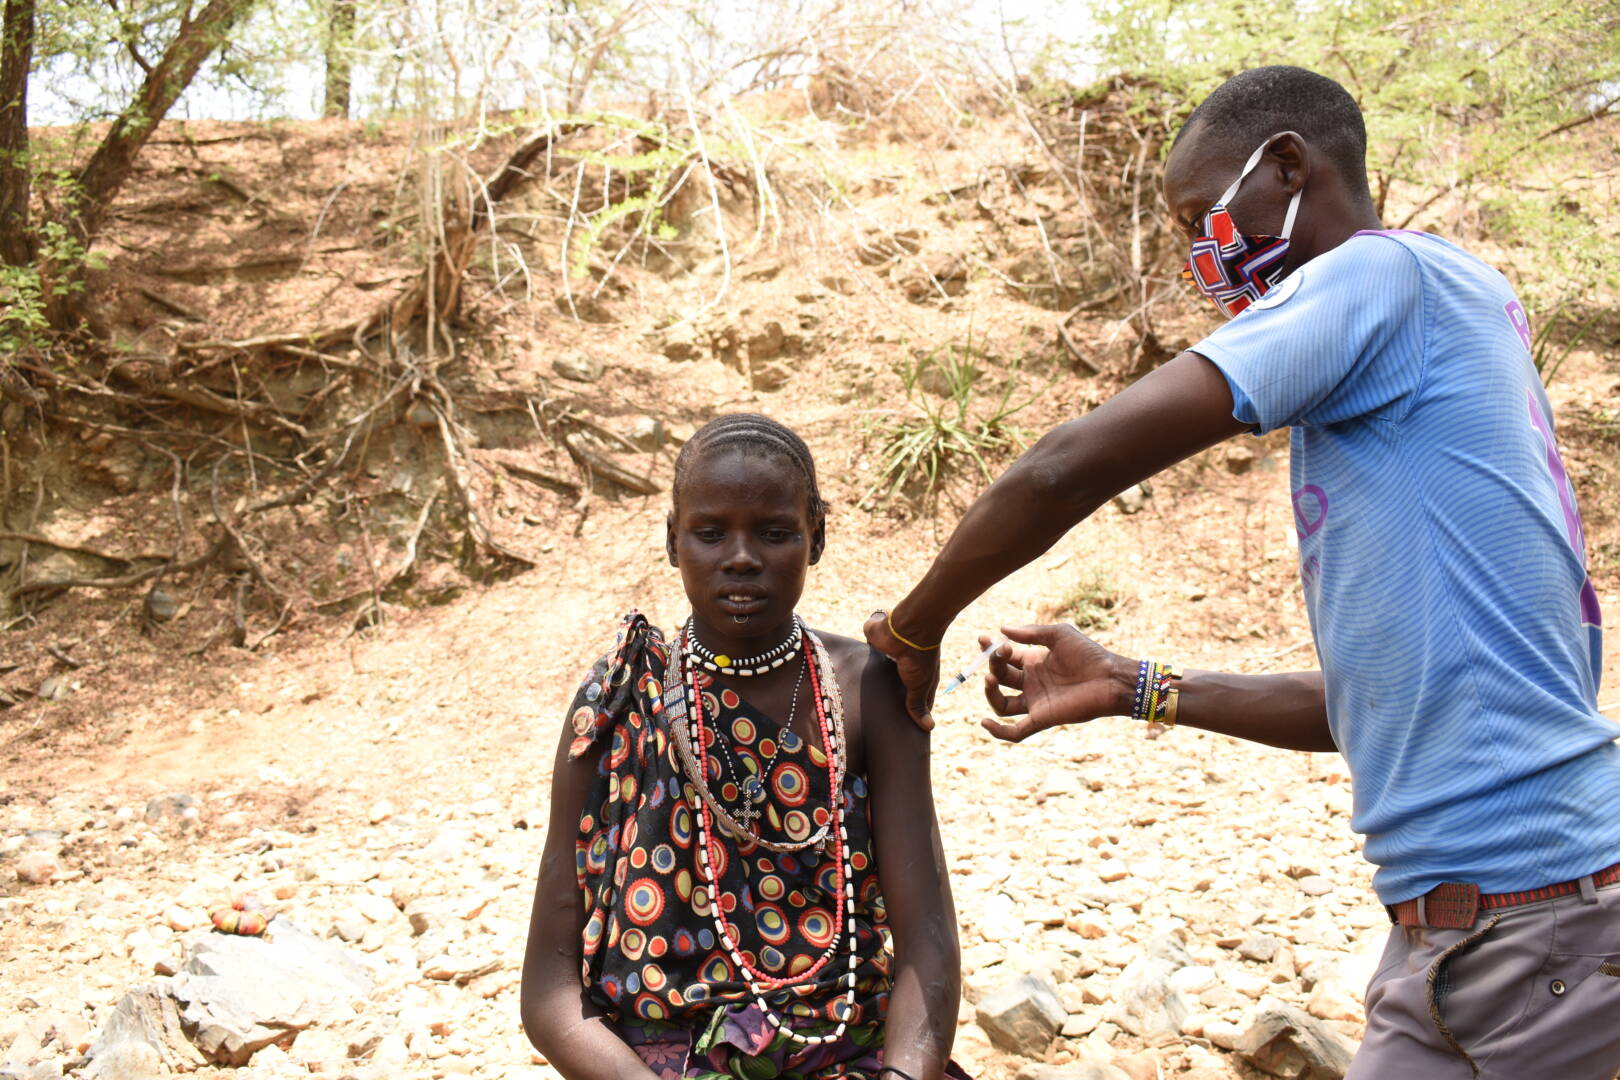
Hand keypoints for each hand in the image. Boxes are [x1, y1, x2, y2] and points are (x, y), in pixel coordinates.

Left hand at [864, 610, 939, 730]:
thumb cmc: (918, 656)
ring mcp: (888, 657)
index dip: (912, 713)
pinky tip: (848, 684)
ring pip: (879, 676)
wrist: (905, 627)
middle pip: (895, 689)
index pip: (917, 699)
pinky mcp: (873, 647)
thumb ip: (917, 705)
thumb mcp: (919, 685)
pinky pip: (864, 660)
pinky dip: (859, 668)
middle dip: (889, 702)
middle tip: (878, 723)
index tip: (902, 730)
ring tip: (860, 707)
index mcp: (919, 676)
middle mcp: (904, 667)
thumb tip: (929, 727)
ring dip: (873, 685)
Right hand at [981, 623, 1130, 742]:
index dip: (990, 650)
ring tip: (990, 679)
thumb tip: (1002, 629)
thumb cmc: (1089, 654)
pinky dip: (998, 732)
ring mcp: (1035, 703)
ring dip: (990, 693)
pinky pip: (1015, 732)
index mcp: (1033, 663)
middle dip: (993, 664)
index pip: (1003, 659)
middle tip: (999, 652)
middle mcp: (1031, 684)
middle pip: (1000, 678)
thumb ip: (1031, 632)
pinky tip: (985, 723)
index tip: (983, 639)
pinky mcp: (1042, 719)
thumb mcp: (1059, 635)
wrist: (1111, 678)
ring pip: (1001, 704)